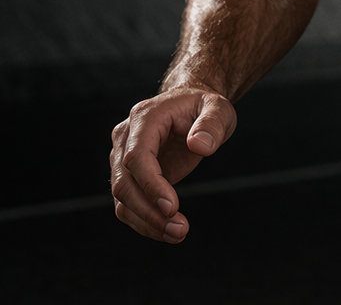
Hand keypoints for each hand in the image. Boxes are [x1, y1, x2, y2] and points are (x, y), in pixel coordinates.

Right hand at [109, 86, 236, 241]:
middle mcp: (126, 137)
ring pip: (122, 198)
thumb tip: (200, 146)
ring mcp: (123, 157)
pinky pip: (128, 204)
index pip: (137, 155)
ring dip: (146, 222)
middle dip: (149, 211)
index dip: (151, 184)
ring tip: (178, 234)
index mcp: (145, 117)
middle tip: (180, 230)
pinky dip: (144, 222)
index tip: (172, 207)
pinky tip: (168, 230)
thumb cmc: (202, 106)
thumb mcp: (218, 107)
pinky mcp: (129, 175)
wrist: (189, 106)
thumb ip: (212, 123)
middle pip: (124, 181)